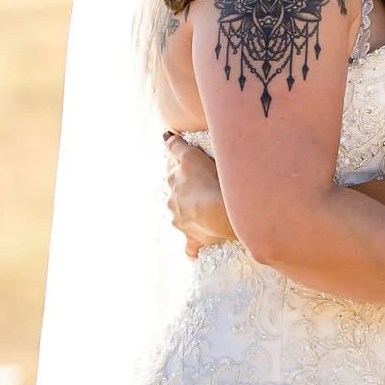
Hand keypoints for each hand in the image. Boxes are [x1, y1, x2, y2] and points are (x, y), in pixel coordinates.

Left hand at [164, 133, 235, 257]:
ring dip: (189, 213)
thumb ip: (177, 146)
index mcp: (175, 181)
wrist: (220, 213)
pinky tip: (198, 247)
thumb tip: (164, 137)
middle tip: (201, 186)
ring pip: (181, 216)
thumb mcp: (192, 156)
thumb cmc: (209, 181)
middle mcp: (173, 202)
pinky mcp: (193, 239)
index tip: (185, 163)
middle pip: (176, 193)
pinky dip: (193, 247)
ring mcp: (182, 222)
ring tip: (205, 211)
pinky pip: (191, 247)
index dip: (179, 165)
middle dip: (184, 190)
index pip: (173, 169)